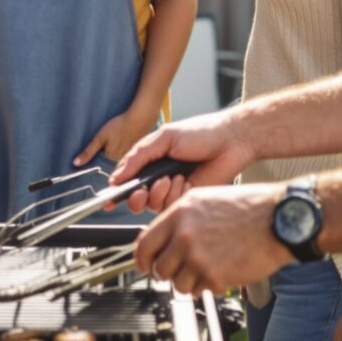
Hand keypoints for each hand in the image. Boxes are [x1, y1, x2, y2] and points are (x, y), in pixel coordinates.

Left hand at [74, 106, 157, 167]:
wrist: (139, 119)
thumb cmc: (119, 126)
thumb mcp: (100, 137)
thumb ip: (88, 152)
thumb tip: (75, 164)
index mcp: (110, 159)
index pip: (97, 161)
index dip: (95, 153)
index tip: (97, 145)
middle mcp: (119, 162)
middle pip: (106, 159)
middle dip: (104, 152)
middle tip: (109, 138)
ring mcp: (127, 157)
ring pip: (115, 156)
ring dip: (113, 149)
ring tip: (116, 137)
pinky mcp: (132, 151)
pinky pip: (123, 152)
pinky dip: (121, 146)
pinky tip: (123, 138)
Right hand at [110, 109, 256, 212]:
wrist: (232, 140)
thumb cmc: (201, 133)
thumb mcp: (164, 138)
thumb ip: (139, 156)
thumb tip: (117, 175)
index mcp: (151, 161)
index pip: (127, 179)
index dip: (118, 191)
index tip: (110, 199)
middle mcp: (159, 177)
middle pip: (138, 200)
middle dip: (137, 199)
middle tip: (142, 192)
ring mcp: (174, 190)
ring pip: (154, 206)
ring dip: (161, 193)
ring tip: (175, 177)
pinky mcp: (189, 199)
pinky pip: (173, 208)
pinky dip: (177, 195)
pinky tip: (188, 182)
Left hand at [133, 183, 290, 295]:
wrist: (278, 220)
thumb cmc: (248, 208)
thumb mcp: (205, 200)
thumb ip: (179, 219)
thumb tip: (161, 237)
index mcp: (179, 215)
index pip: (144, 244)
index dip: (142, 260)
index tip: (145, 265)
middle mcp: (184, 236)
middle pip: (159, 269)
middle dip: (168, 273)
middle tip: (180, 270)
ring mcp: (199, 258)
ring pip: (178, 284)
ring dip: (189, 282)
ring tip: (206, 269)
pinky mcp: (215, 277)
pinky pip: (201, 290)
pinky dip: (209, 286)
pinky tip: (222, 271)